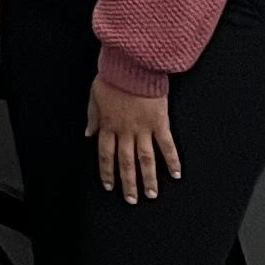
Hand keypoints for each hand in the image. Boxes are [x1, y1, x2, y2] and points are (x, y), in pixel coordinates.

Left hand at [87, 77, 179, 202]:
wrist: (131, 66)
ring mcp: (143, 128)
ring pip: (145, 159)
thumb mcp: (94, 97)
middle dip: (128, 183)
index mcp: (107, 125)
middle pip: (125, 162)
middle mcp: (125, 131)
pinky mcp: (160, 122)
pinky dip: (172, 160)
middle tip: (132, 199)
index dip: (107, 172)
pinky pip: (167, 145)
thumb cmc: (113, 78)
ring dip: (148, 178)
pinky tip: (176, 173)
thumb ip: (92, 117)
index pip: (105, 155)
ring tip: (152, 194)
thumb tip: (88, 133)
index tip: (109, 186)